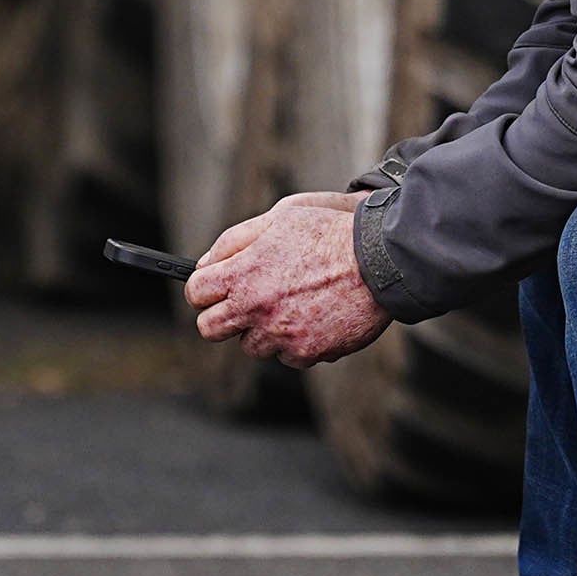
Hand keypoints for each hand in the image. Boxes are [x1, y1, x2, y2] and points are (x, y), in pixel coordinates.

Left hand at [188, 191, 387, 368]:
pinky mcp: (306, 353)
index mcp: (244, 274)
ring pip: (251, 345)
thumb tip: (206, 263)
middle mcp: (256, 308)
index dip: (204, 288)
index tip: (215, 286)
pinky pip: (286, 356)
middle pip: (210, 329)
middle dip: (222, 316)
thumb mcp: (278, 219)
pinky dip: (296, 341)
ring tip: (291, 304)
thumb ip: (234, 241)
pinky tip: (314, 316)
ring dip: (263, 329)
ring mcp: (280, 335)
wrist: (380, 262)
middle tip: (243, 303)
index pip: (196, 293)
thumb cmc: (330, 235)